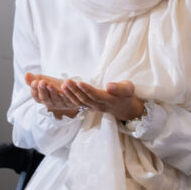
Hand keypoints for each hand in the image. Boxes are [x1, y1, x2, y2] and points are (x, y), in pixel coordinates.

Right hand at [25, 73, 80, 118]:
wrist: (69, 89)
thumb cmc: (53, 85)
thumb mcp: (42, 80)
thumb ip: (34, 79)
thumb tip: (26, 74)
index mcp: (41, 99)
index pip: (36, 95)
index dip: (35, 89)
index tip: (34, 82)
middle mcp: (50, 103)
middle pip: (45, 98)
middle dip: (43, 90)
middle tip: (41, 82)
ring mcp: (60, 104)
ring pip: (56, 99)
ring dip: (53, 92)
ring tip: (50, 85)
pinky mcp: (71, 103)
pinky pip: (68, 99)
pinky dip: (65, 95)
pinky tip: (62, 90)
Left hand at [25, 74, 143, 121]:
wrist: (125, 108)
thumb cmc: (126, 95)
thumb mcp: (128, 89)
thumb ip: (119, 88)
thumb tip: (109, 86)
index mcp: (109, 101)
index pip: (96, 95)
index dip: (87, 89)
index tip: (79, 82)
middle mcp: (99, 106)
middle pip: (85, 100)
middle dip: (75, 91)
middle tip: (66, 82)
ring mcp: (93, 108)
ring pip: (80, 103)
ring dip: (70, 95)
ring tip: (62, 85)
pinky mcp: (89, 107)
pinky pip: (78, 104)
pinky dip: (70, 98)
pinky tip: (63, 91)